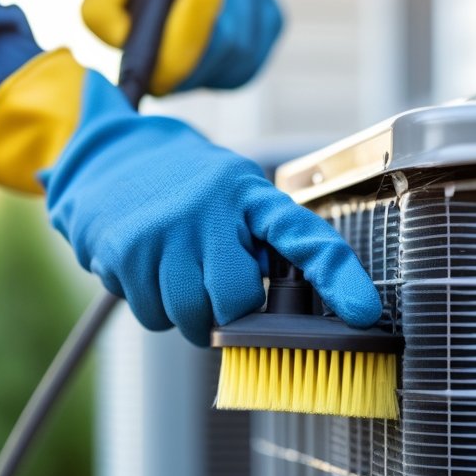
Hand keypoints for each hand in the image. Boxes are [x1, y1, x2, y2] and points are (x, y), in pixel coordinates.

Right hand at [42, 70, 380, 344]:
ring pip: (191, 317)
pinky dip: (155, 309)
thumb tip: (290, 314)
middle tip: (216, 288)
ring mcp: (164, 229)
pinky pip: (153, 317)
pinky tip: (151, 270)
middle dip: (229, 311)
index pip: (304, 236)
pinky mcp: (124, 251)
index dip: (339, 276)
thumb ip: (266, 244)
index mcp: (252, 194)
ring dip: (190, 315)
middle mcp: (210, 208)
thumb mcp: (238, 199)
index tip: (365, 313)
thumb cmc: (191, 192)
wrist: (110, 157)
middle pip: (236, 301)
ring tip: (181, 272)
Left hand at [81, 0, 282, 94]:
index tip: (153, 80)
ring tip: (174, 70)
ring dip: (202, 78)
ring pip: (239, 61)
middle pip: (227, 42)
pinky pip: (247, 68)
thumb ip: (102, 9)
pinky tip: (197, 67)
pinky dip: (219, 77)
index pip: (202, 1)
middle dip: (189, 73)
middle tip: (158, 83)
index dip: (180, 49)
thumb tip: (124, 44)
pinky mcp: (272, 22)